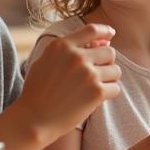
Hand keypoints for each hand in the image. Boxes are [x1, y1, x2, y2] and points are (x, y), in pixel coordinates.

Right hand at [16, 24, 120, 142]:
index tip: (110, 35)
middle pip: (109, 52)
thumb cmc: (38, 91)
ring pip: (115, 70)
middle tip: (96, 74)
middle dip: (106, 62)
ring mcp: (88, 74)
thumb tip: (104, 42)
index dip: (105, 31)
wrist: (33, 119)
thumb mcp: (45, 61)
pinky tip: (95, 99)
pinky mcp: (96, 92)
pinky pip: (115, 88)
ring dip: (109, 79)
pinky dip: (108, 94)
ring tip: (94, 87)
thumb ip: (69, 49)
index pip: (92, 30)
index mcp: (61, 46)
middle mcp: (76, 56)